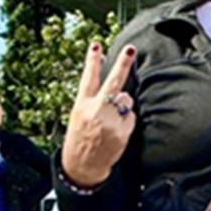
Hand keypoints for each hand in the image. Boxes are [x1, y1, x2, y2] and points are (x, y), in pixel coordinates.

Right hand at [61, 43, 137, 186]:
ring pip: (126, 99)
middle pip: (113, 82)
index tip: (96, 45)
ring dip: (123, 104)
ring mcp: (109, 121)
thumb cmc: (82, 138)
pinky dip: (127, 120)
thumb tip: (111, 82)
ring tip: (112, 119)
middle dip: (123, 64)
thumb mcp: (79, 116)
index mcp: (82, 105)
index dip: (92, 61)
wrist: (83, 165)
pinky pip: (131, 116)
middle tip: (131, 49)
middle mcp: (95, 110)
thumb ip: (93, 99)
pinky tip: (117, 131)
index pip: (88, 78)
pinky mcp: (121, 131)